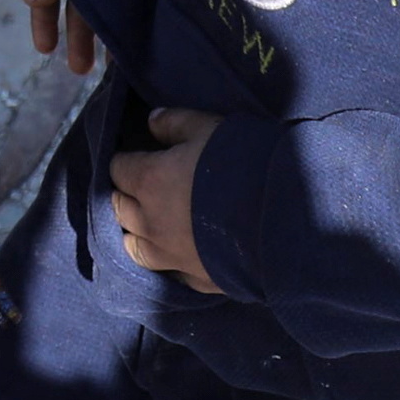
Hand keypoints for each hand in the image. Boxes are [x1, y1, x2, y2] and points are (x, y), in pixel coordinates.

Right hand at [27, 0, 124, 75]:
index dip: (43, 24)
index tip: (45, 50)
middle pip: (78, 13)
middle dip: (77, 42)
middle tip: (80, 69)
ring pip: (106, 13)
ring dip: (106, 37)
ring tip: (113, 65)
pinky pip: (130, 5)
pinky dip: (130, 22)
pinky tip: (137, 40)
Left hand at [109, 106, 223, 287]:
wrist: (281, 217)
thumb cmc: (241, 163)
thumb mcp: (208, 128)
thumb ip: (175, 123)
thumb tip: (151, 121)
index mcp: (149, 181)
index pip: (118, 170)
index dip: (126, 161)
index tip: (135, 157)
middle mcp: (151, 223)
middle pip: (120, 209)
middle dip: (124, 195)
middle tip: (138, 188)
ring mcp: (171, 256)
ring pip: (134, 248)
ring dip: (136, 233)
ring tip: (148, 224)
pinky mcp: (196, 279)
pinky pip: (170, 273)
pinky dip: (169, 263)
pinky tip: (179, 255)